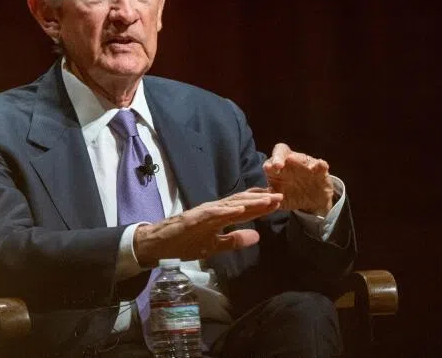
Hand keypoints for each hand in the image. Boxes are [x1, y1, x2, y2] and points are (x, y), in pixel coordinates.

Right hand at [133, 188, 282, 266]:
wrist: (159, 244)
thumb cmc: (184, 243)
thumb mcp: (214, 245)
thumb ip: (234, 240)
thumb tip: (257, 237)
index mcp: (219, 215)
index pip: (244, 208)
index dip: (262, 205)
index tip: (280, 201)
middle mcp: (214, 210)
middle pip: (241, 203)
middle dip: (261, 200)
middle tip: (282, 196)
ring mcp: (205, 213)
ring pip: (231, 205)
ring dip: (250, 202)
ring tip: (268, 200)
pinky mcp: (195, 218)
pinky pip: (214, 214)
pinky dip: (228, 211)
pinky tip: (241, 209)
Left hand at [263, 143, 333, 216]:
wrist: (312, 201)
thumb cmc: (292, 195)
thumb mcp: (281, 199)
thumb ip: (272, 197)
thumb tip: (262, 197)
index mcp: (278, 169)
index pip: (272, 160)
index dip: (270, 163)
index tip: (268, 169)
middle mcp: (291, 163)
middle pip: (283, 153)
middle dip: (279, 157)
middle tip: (277, 165)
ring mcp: (306, 165)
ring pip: (303, 158)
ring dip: (299, 160)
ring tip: (293, 160)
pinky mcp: (321, 171)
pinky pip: (321, 165)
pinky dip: (320, 165)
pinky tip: (320, 166)